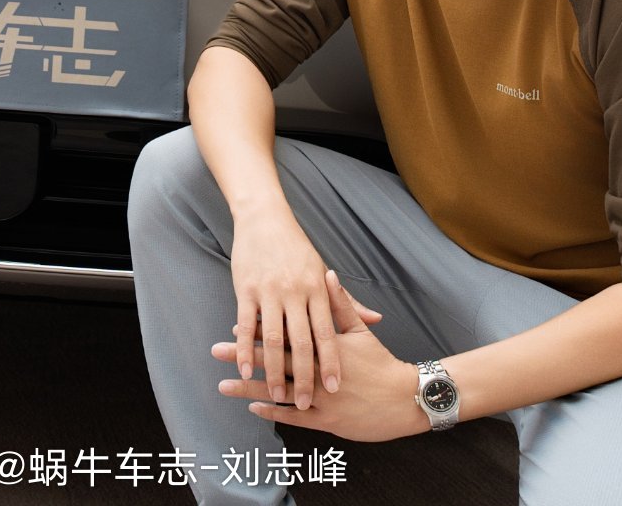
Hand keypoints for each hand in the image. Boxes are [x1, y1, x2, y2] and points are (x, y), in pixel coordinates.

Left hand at [215, 271, 423, 441]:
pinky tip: (253, 407)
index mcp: (325, 344)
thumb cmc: (381, 363)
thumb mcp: (359, 331)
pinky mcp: (326, 420)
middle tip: (216, 351)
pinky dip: (272, 412)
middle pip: (275, 361)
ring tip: (224, 385)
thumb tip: (327, 273)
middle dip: (245, 356)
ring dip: (249, 387)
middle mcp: (319, 371)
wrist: (404, 398)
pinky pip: (293, 418)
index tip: (235, 325)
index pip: (286, 334)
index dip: (261, 330)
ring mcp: (321, 397)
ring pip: (279, 392)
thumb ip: (340, 303)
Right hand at [226, 209, 340, 409]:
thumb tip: (376, 320)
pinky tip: (246, 371)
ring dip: (274, 370)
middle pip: (301, 342)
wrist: (264, 219)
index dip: (331, 362)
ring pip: (271, 339)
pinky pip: (245, 326)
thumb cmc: (296, 248)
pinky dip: (244, 351)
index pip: (327, 333)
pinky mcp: (245, 290)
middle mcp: (295, 292)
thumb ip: (346, 302)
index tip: (335, 388)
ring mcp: (269, 292)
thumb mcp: (323, 272)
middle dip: (304, 375)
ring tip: (278, 394)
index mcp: (317, 289)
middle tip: (305, 403)